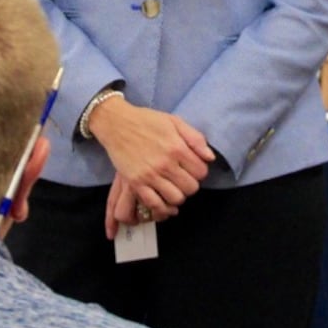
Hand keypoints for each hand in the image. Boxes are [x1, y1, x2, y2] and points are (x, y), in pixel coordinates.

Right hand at [88, 98, 214, 227]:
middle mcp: (165, 164)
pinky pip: (154, 204)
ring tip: (172, 187)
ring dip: (177, 195)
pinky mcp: (135, 183)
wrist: (117, 123)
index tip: (192, 168)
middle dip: (190, 184)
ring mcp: (149, 175)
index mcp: (177, 148)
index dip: (199, 171)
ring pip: (175, 199)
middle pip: (191, 188)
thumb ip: (195, 138)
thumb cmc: (147, 121)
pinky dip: (162, 206)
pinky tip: (163, 199)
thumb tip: (210, 158)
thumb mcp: (175, 121)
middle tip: (182, 178)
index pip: (201, 172)